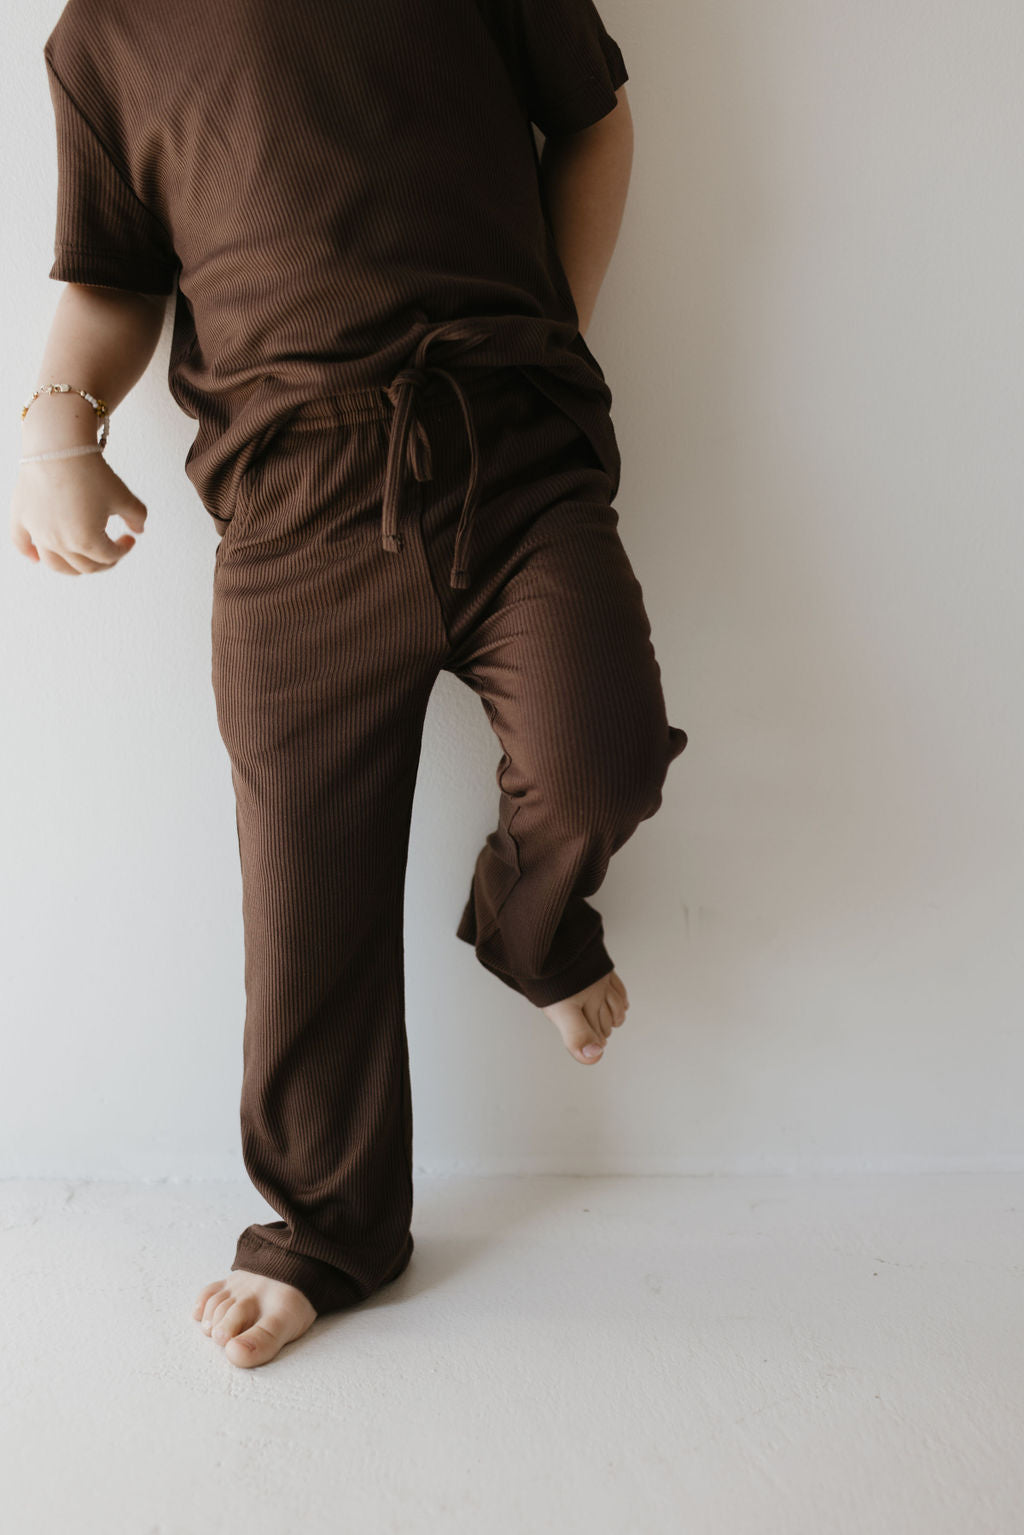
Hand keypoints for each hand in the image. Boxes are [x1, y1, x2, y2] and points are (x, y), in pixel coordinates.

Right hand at [10, 451, 146, 573]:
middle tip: (110, 550)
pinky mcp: (22, 518)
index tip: (129, 538)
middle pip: (85, 566)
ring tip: (81, 561)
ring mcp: (38, 532)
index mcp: (87, 541)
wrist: (59, 447)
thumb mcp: (123, 496)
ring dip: (71, 568)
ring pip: (54, 564)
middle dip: (103, 562)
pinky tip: (36, 558)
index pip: (109, 557)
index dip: (124, 549)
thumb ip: (137, 516)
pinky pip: (21, 543)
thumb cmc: (89, 471)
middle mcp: (60, 542)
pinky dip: (29, 553)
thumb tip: (139, 529)